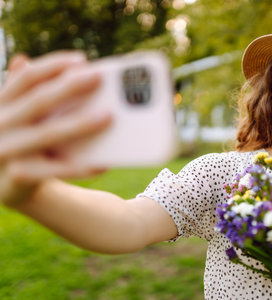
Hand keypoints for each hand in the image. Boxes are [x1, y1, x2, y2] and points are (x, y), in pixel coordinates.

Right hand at [0, 51, 110, 206]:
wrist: (4, 183)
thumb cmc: (19, 139)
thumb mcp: (16, 114)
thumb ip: (22, 91)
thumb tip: (22, 59)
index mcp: (0, 103)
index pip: (26, 78)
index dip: (53, 66)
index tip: (82, 59)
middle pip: (38, 101)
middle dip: (69, 87)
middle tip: (98, 77)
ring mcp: (6, 150)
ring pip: (48, 134)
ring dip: (79, 124)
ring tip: (108, 116)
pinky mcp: (18, 176)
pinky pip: (56, 170)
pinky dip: (81, 166)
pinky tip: (104, 162)